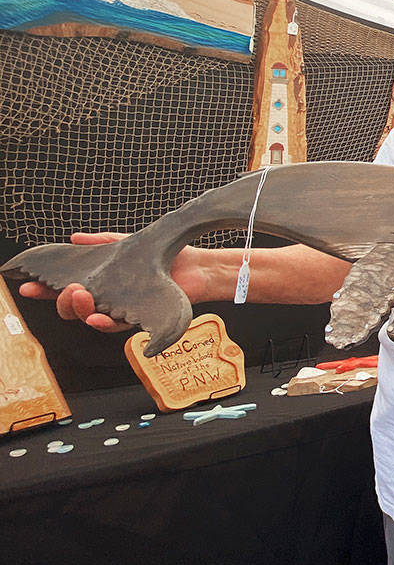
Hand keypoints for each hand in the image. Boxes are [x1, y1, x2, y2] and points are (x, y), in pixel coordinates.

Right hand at [16, 231, 208, 332]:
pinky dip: (105, 321)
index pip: (66, 289)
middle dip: (61, 301)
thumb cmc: (162, 255)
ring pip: (91, 318)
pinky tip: (97, 317)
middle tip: (65, 288)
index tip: (26, 284)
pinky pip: (117, 325)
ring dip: (81, 309)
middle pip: (72, 308)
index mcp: (100, 282)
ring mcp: (121, 310)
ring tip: (79, 296)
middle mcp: (106, 299)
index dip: (44, 289)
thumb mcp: (125, 243)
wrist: (196, 266)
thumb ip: (100, 242)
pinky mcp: (138, 318)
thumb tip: (73, 238)